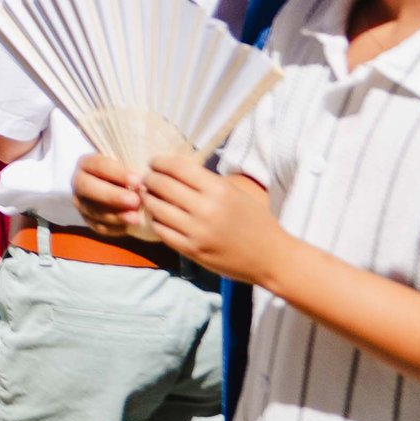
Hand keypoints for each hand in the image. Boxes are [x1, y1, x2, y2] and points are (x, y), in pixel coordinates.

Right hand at [73, 152, 147, 236]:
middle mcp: (79, 182)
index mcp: (87, 163)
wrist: (118, 185)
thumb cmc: (127, 171)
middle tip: (134, 201)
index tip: (138, 180)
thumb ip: (133, 169)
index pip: (98, 165)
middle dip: (112, 195)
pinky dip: (115, 228)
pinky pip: (99, 227)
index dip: (117, 173)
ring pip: (93, 211)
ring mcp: (82, 203)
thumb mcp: (128, 163)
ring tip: (136, 218)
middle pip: (88, 188)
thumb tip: (145, 179)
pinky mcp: (89, 220)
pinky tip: (131, 227)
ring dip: (116, 216)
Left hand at [140, 154, 284, 282]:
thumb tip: (174, 170)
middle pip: (162, 185)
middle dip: (149, 179)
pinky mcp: (191, 250)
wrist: (272, 258)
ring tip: (150, 196)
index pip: (178, 168)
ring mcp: (197, 232)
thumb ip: (207, 182)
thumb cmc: (255, 221)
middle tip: (148, 179)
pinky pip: (161, 230)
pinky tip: (159, 217)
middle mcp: (206, 209)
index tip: (154, 162)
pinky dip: (156, 221)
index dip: (160, 162)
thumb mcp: (237, 193)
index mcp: (219, 190)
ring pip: (156, 208)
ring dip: (149, 199)